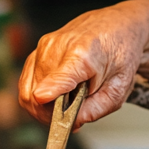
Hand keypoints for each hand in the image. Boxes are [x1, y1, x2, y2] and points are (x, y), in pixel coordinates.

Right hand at [18, 0, 148, 125]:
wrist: (119, 25)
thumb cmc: (121, 52)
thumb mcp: (119, 87)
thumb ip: (96, 109)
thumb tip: (71, 123)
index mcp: (84, 54)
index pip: (57, 80)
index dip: (50, 101)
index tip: (51, 113)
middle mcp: (59, 46)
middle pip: (38, 94)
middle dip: (52, 115)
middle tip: (71, 119)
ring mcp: (45, 45)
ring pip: (28, 91)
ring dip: (44, 106)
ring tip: (67, 106)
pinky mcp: (38, 47)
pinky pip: (27, 82)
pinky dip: (38, 95)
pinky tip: (57, 97)